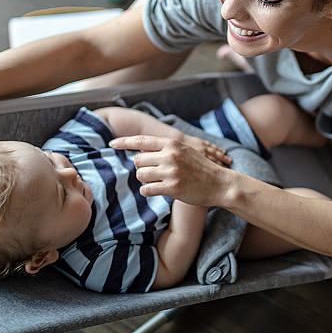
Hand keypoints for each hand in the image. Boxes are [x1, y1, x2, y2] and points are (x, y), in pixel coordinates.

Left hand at [110, 135, 232, 206]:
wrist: (220, 183)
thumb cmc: (200, 168)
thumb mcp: (184, 151)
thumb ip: (165, 149)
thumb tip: (141, 151)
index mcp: (172, 144)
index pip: (141, 140)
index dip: (124, 142)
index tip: (111, 143)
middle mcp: (170, 155)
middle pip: (137, 160)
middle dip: (140, 168)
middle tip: (152, 173)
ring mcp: (171, 171)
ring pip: (140, 175)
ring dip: (144, 180)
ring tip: (157, 182)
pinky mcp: (172, 187)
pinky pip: (147, 190)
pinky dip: (147, 191)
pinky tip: (156, 191)